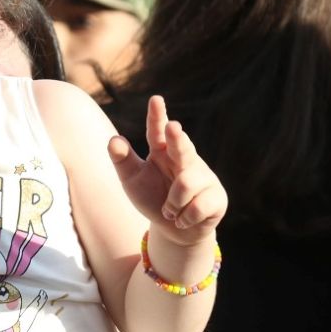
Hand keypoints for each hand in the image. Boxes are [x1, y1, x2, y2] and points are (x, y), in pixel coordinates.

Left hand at [109, 96, 226, 246]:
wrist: (175, 231)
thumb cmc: (152, 198)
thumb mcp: (132, 180)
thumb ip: (122, 161)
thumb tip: (113, 140)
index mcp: (162, 151)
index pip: (157, 131)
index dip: (157, 116)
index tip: (155, 100)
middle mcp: (184, 158)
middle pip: (181, 146)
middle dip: (178, 137)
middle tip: (173, 127)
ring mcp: (204, 176)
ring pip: (186, 184)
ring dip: (172, 204)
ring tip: (170, 211)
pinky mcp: (217, 196)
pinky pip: (197, 207)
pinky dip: (184, 218)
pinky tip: (184, 219)